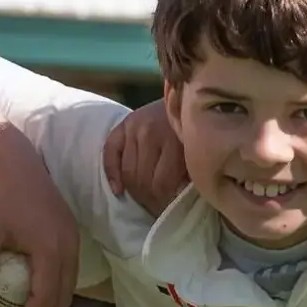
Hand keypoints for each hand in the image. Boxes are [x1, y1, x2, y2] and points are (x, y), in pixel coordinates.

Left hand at [0, 138, 81, 306]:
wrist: (16, 163)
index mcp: (50, 250)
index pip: (47, 297)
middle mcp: (69, 246)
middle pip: (65, 295)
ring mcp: (73, 237)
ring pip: (70, 282)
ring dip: (53, 301)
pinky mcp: (71, 230)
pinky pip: (70, 267)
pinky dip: (58, 284)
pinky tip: (39, 283)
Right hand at [103, 100, 187, 217]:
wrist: (188, 97)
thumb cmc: (195, 131)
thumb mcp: (196, 152)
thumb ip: (189, 174)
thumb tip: (176, 200)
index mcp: (173, 141)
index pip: (160, 184)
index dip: (162, 202)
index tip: (166, 210)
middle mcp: (151, 132)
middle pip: (141, 180)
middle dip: (148, 199)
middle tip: (154, 207)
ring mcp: (135, 127)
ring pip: (127, 171)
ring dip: (134, 190)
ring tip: (143, 198)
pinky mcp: (124, 123)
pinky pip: (109, 152)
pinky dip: (111, 173)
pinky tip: (118, 189)